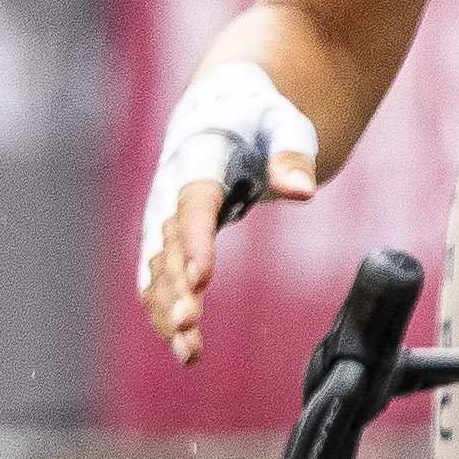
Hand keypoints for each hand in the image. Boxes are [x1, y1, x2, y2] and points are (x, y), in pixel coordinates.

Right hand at [137, 57, 316, 357]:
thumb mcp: (284, 125)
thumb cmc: (262, 117)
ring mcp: (163, 215)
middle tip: (190, 328)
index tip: (202, 279)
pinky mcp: (167, 236)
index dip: (195, 242)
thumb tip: (302, 191)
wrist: (226, 106)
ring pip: (156, 270)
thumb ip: (292, 156)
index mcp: (198, 157)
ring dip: (167, 310)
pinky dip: (166, 309)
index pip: (194, 204)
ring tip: (188, 352)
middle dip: (176, 289)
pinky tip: (183, 344)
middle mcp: (170, 189)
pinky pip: (158, 277)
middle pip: (168, 246)